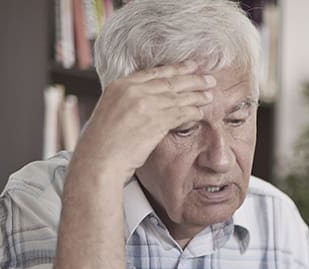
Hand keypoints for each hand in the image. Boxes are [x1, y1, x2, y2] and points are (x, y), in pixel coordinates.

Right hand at [71, 60, 215, 183]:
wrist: (98, 160)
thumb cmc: (102, 144)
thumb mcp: (110, 111)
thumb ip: (128, 101)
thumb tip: (146, 102)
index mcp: (120, 85)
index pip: (154, 73)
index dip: (175, 69)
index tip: (190, 67)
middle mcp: (132, 90)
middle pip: (170, 81)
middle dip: (192, 79)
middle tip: (209, 78)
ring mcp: (145, 105)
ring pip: (178, 96)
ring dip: (197, 95)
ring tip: (210, 94)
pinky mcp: (155, 121)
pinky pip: (180, 113)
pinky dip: (192, 111)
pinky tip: (201, 112)